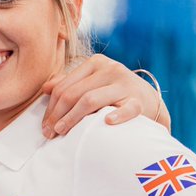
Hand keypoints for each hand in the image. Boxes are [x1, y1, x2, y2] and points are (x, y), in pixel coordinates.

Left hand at [40, 55, 167, 138]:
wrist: (149, 101)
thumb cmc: (114, 94)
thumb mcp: (93, 83)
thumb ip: (70, 84)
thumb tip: (45, 88)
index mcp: (96, 63)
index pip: (65, 86)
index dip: (51, 107)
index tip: (45, 126)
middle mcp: (110, 69)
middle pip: (74, 93)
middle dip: (58, 115)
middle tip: (50, 133)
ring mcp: (125, 84)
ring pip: (91, 100)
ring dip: (72, 118)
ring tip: (62, 132)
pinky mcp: (139, 101)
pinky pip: (127, 109)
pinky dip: (117, 115)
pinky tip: (107, 123)